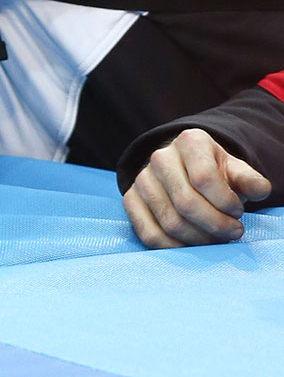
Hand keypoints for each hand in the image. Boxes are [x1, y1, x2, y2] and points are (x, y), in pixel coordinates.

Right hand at [122, 128, 271, 247]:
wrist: (186, 169)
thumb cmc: (216, 173)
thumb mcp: (236, 171)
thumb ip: (250, 180)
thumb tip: (259, 190)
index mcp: (190, 142)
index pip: (204, 178)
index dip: (226, 203)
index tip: (239, 213)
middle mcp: (160, 157)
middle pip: (186, 203)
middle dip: (216, 226)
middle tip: (232, 233)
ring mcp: (142, 178)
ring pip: (170, 222)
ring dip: (199, 239)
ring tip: (215, 238)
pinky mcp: (131, 199)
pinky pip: (149, 233)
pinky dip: (174, 247)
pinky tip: (192, 245)